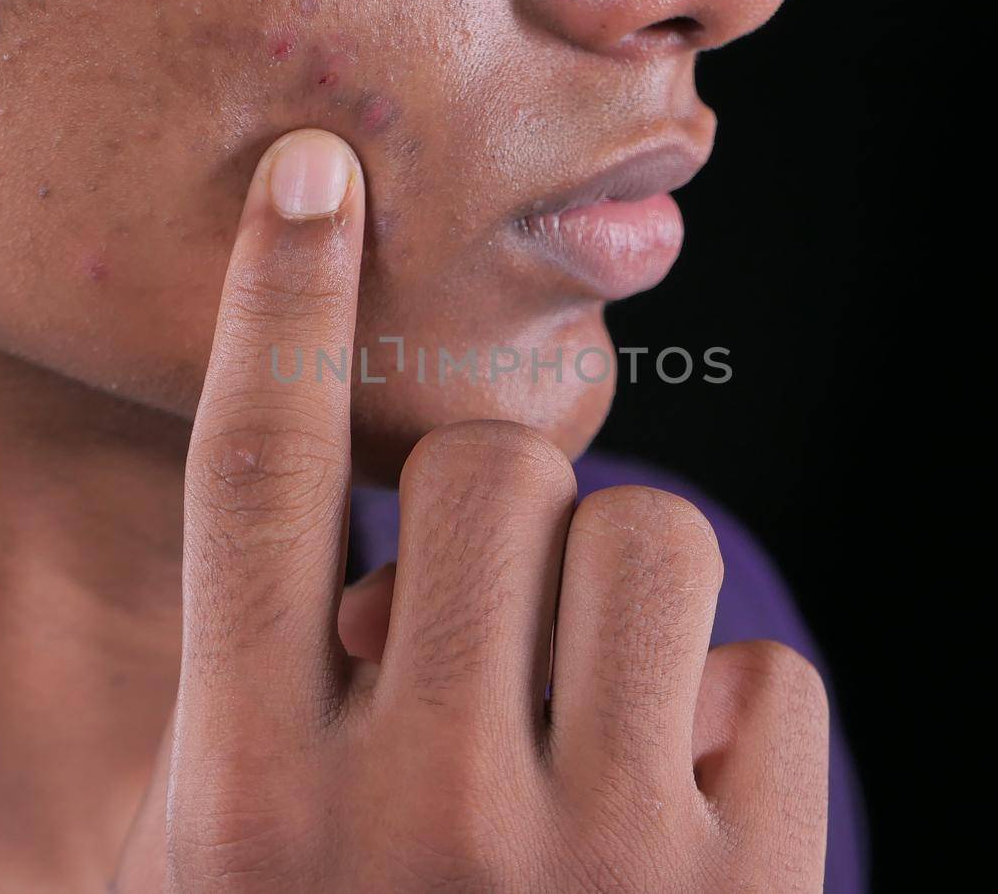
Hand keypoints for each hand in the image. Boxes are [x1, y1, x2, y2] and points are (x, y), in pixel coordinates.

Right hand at [113, 129, 829, 891]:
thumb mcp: (226, 876)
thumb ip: (261, 709)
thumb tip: (373, 565)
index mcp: (246, 806)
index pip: (248, 489)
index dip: (275, 309)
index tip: (312, 173)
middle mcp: (411, 821)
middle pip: (485, 472)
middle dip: (491, 516)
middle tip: (479, 624)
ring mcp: (595, 865)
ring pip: (644, 536)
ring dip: (613, 596)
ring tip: (578, 710)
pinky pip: (771, 667)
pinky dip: (728, 720)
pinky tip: (679, 822)